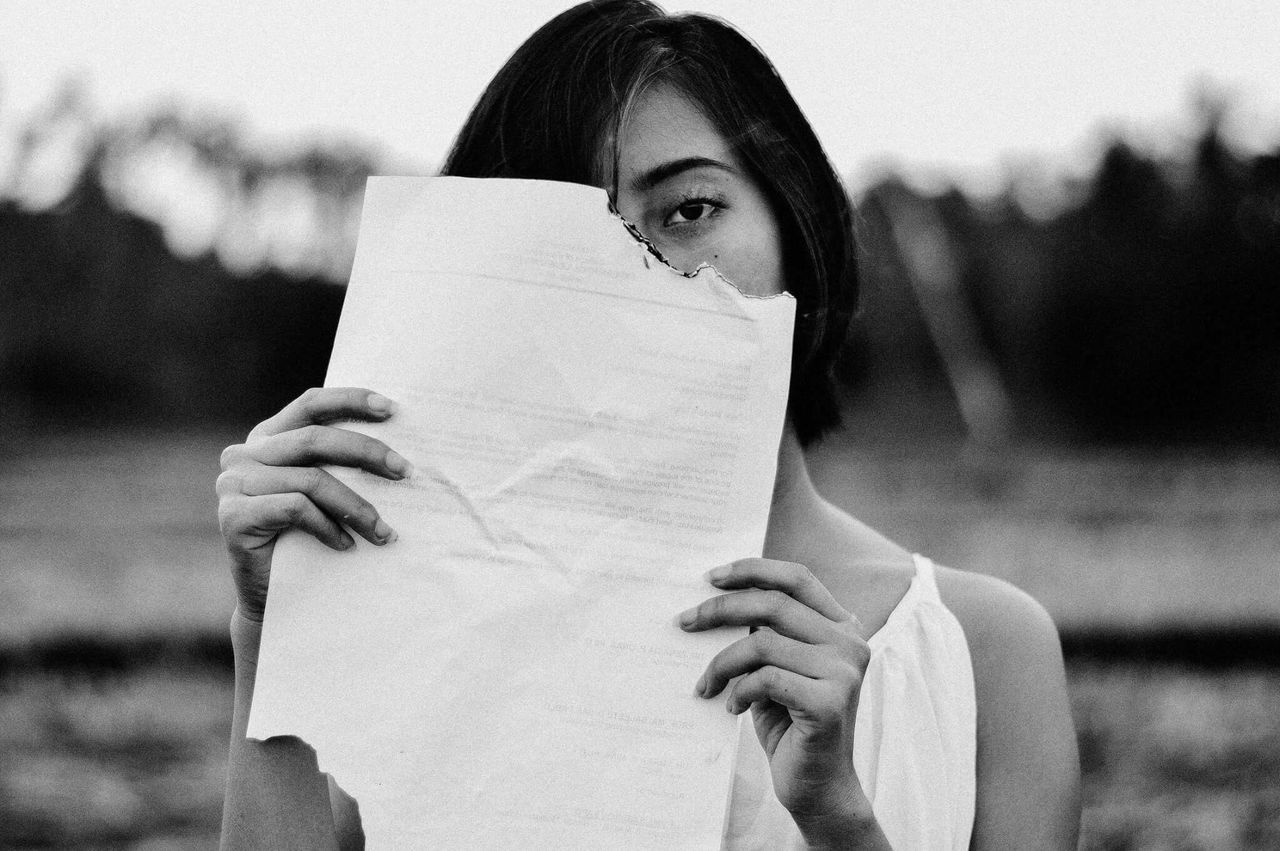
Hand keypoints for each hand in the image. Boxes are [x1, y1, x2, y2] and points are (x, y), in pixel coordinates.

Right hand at [216, 387, 412, 621]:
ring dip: (356, 507)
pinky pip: (296, 509)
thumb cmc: (309, 540)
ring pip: (311, 480)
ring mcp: (234, 484)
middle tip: (406, 472)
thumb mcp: (324, 494)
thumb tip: (398, 450)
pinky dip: (328, 527)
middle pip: (315, 439)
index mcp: (268, 437)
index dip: (350, 400)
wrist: (275, 599)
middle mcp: (245, 454)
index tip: (392, 409)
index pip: (311, 404)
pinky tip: (346, 545)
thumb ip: (339, 465)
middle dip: (368, 453)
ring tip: (384, 532)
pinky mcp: (234, 516)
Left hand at [679, 558, 873, 836]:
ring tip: (706, 684)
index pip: (797, 578)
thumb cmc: (790, 724)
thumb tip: (714, 599)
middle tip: (684, 622)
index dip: (753, 570)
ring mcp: (843, 672)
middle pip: (773, 604)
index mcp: (841, 626)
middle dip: (721, 609)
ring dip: (722, 662)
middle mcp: (849, 643)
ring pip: (763, 642)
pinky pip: (766, 679)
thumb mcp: (777, 668)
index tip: (710, 577)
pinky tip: (732, 707)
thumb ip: (765, 633)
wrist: (818, 787)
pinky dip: (739, 690)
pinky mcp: (829, 703)